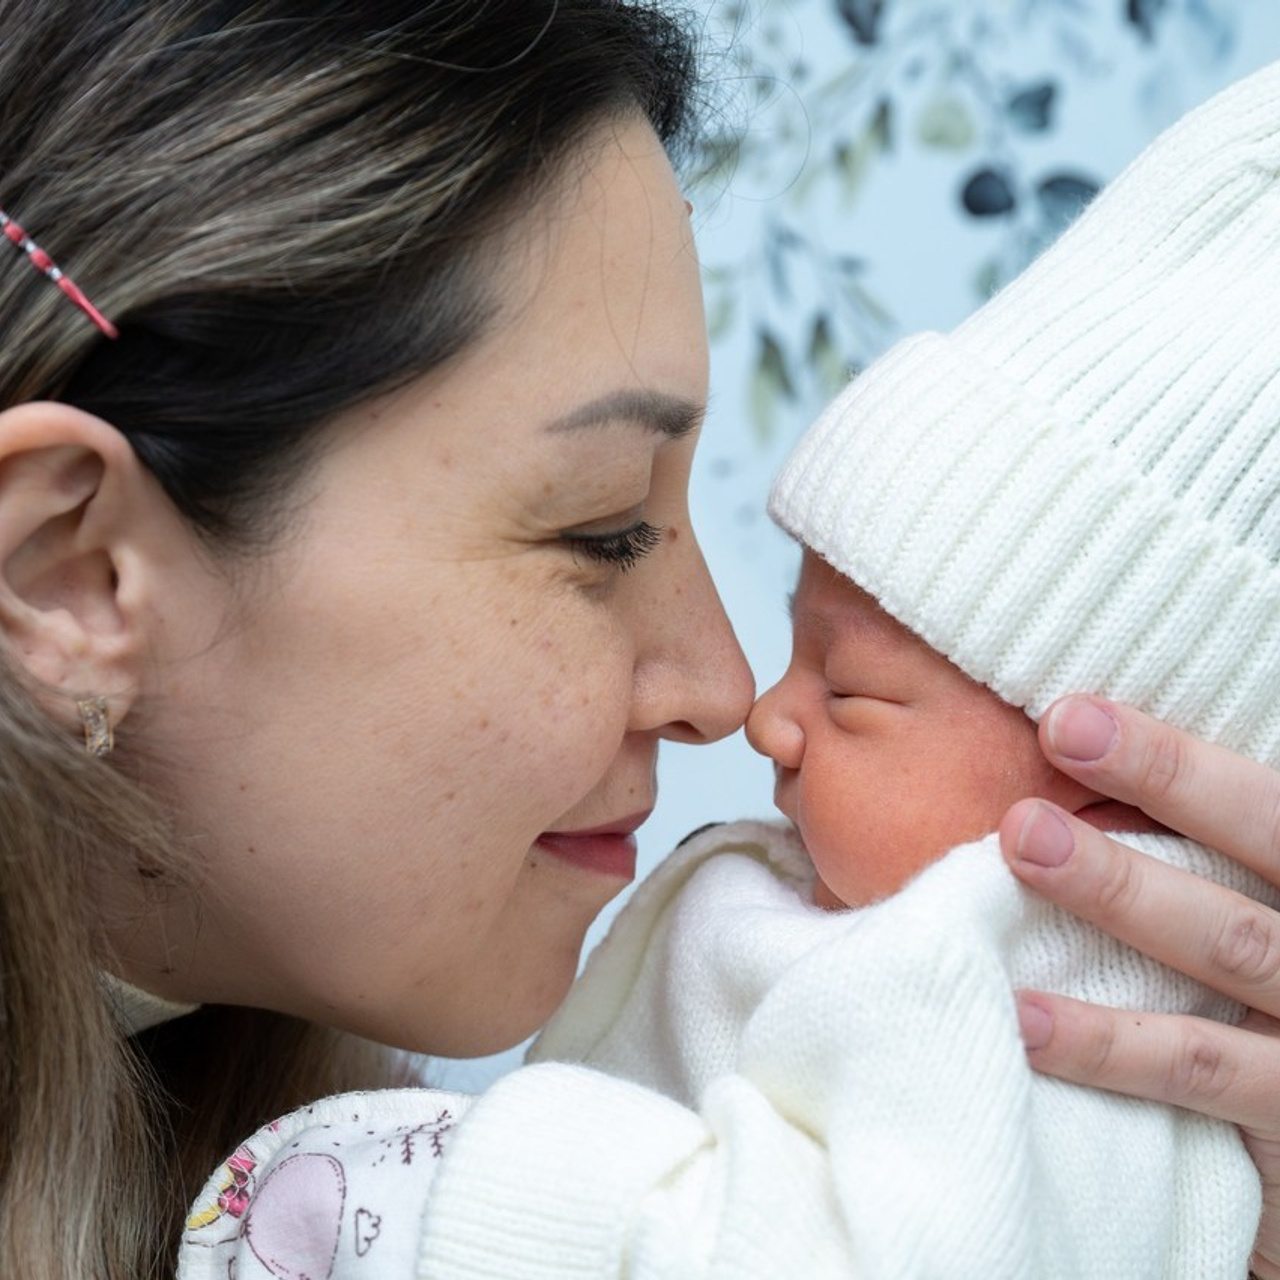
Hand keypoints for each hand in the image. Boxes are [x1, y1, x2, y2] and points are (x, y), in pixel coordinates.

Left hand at [998, 695, 1279, 1278]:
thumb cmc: (1275, 975)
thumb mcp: (1263, 894)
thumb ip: (1213, 849)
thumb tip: (1081, 754)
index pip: (1266, 800)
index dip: (1172, 759)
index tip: (1068, 717)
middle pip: (1264, 844)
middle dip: (1164, 786)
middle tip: (1054, 740)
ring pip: (1227, 944)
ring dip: (1121, 891)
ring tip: (1019, 845)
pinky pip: (1200, 1071)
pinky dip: (1109, 1045)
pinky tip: (1024, 1017)